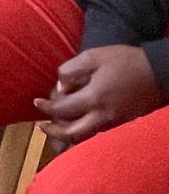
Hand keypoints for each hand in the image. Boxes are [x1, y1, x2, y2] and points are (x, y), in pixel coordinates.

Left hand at [35, 44, 162, 150]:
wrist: (160, 73)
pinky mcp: (122, 122)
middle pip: (72, 134)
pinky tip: (76, 122)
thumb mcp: (93, 56)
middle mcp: (103, 116)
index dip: (45, 108)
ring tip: (55, 126)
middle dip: (53, 132)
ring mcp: (114, 122)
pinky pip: (97, 132)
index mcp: (94, 98)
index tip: (36, 102)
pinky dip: (83, 131)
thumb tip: (60, 87)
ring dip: (67, 134)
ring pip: (86, 137)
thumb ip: (70, 71)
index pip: (61, 110)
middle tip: (41, 126)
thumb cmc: (126, 61)